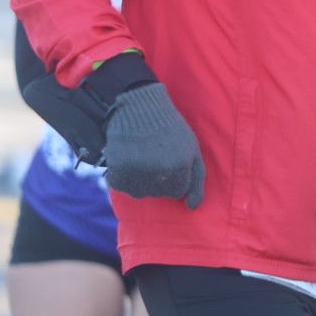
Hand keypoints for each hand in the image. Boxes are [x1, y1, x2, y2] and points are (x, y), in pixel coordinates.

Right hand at [103, 83, 205, 208]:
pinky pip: (123, 186)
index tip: (170, 157)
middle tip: (155, 153)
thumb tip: (193, 207)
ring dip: (141, 178)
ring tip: (141, 154)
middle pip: (160, 193)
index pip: (179, 191)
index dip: (176, 174)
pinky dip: (124, 175)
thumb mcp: (192, 149)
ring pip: (141, 192)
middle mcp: (160, 176)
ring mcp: (138, 177)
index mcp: (180, 168)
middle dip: (160, 177)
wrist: (137, 109)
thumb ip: (197, 180)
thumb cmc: (170, 129)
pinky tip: (128, 157)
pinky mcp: (118, 176)